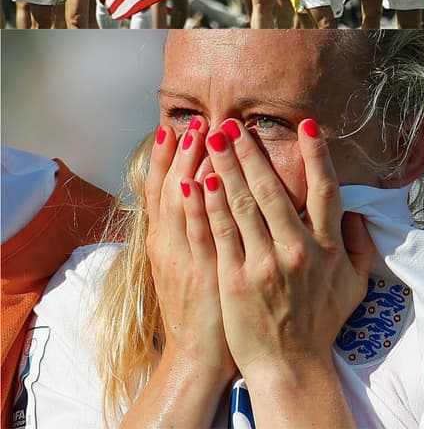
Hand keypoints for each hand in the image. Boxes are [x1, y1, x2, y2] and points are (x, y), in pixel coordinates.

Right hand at [145, 119, 236, 381]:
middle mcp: (170, 243)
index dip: (168, 157)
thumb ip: (202, 229)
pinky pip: (197, 234)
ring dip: (188, 165)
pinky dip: (195, 206)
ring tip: (199, 132)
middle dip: (181, 151)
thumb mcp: (195, 262)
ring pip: (181, 203)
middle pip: (170, 187)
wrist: (198, 355)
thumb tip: (210, 192)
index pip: (165, 188)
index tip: (178, 123)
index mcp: (169, 240)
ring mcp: (183, 257)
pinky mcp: (201, 272)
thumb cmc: (204, 307)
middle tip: (194, 117)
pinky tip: (198, 180)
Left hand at [199, 119, 374, 382]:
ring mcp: (265, 263)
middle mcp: (299, 250)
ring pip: (243, 204)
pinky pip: (221, 232)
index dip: (317, 155)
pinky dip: (211, 204)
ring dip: (227, 167)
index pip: (324, 190)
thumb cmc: (322, 324)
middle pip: (274, 189)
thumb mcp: (355, 285)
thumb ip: (360, 246)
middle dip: (252, 152)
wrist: (290, 365)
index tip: (308, 126)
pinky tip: (200, 180)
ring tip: (212, 139)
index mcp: (329, 248)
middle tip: (235, 124)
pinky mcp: (236, 278)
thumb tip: (358, 214)